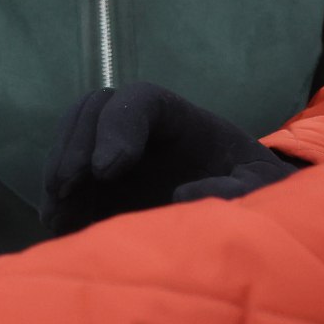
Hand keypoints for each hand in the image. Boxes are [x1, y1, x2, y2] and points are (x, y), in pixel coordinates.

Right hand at [40, 83, 287, 235]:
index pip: (142, 99)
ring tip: (57, 212)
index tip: (108, 168)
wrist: (252, 220)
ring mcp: (120, 158)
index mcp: (186, 122)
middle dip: (75, 142)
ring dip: (58, 168)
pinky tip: (57, 224)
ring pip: (73, 139)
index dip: (119, 124)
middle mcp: (145, 132)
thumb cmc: (260, 195)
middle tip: (67, 186)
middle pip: (96, 110)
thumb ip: (242, 190)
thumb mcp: (267, 190)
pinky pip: (67, 178)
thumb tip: (183, 194)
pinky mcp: (103, 189)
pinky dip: (56, 197)